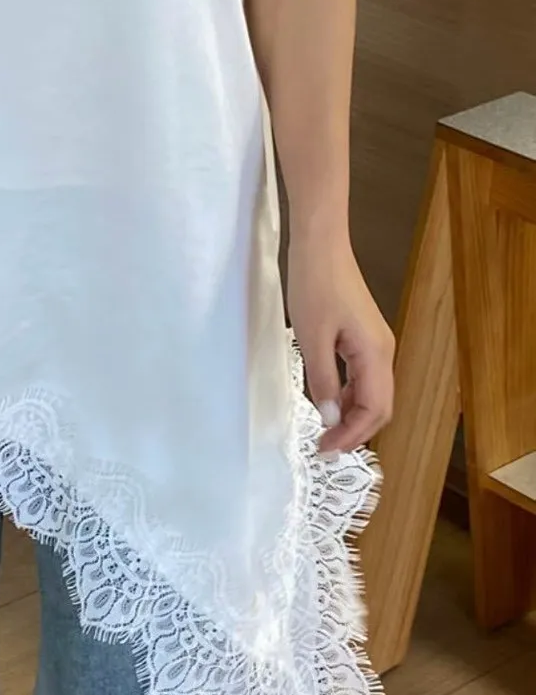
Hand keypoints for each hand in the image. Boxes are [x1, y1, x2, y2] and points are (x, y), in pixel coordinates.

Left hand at [287, 235, 394, 454]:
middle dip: (355, 431)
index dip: (352, 435)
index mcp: (375, 354)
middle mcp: (383, 351)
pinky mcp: (364, 336)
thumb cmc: (315, 285)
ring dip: (352, 415)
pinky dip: (349, 395)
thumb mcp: (311, 338)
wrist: (321, 245)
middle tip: (325, 447)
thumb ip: (322, 382)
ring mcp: (376, 343)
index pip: (374, 410)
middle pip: (380, 405)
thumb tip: (331, 420)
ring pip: (372, 392)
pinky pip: (363, 376)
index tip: (325, 449)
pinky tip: (329, 401)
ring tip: (326, 430)